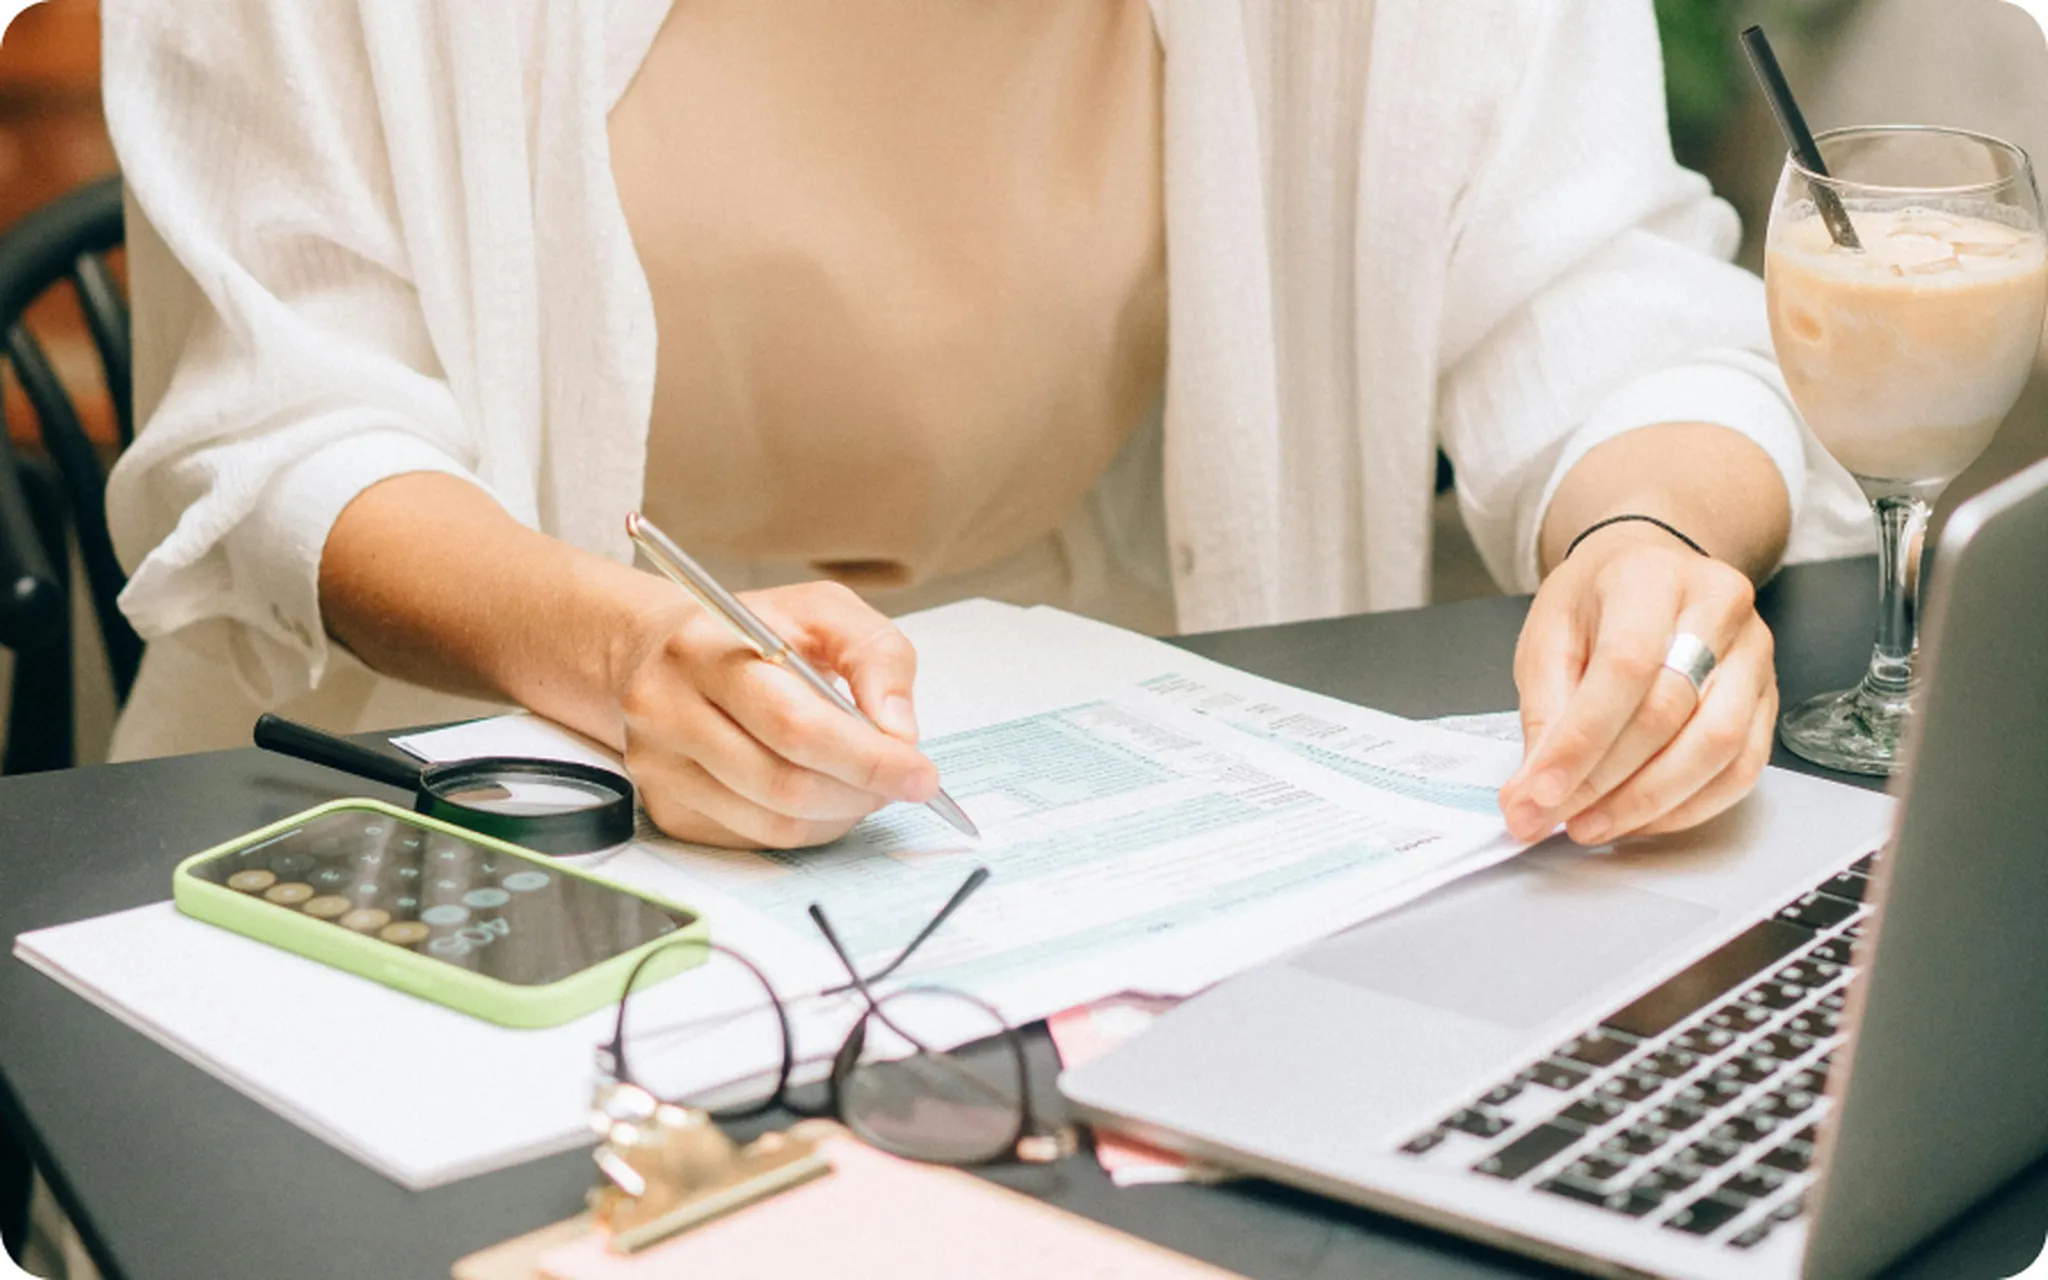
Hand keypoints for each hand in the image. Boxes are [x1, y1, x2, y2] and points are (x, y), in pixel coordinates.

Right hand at [615, 581, 939, 848]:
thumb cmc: (753, 631)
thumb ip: (876, 656)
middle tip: (903, 783)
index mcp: (705, 649)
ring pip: (773, 823)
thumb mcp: (823, 612)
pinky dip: (808, 827)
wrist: (655, 651)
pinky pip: (755, 840)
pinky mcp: (666, 809)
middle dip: (861, 792)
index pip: (794, 725)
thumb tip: (900, 733)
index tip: (920, 774)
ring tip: (866, 786)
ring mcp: (660, 767)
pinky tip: (824, 796)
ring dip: (840, 816)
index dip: (867, 759)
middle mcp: (667, 710)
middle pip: (783, 783)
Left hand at [1499, 525, 1777, 844]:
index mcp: (1650, 578)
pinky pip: (1744, 767)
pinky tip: (1641, 817)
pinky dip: (1689, 806)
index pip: (1624, 667)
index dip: (1581, 741)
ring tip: (1592, 824)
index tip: (1539, 794)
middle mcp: (1717, 607)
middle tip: (1553, 816)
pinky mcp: (1769, 696)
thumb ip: (1542, 714)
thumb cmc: (1596, 602)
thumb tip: (1530, 796)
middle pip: (1670, 711)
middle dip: (1605, 780)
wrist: (1648, 571)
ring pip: (1718, 746)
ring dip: (1649, 802)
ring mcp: (1754, 652)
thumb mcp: (1548, 637)